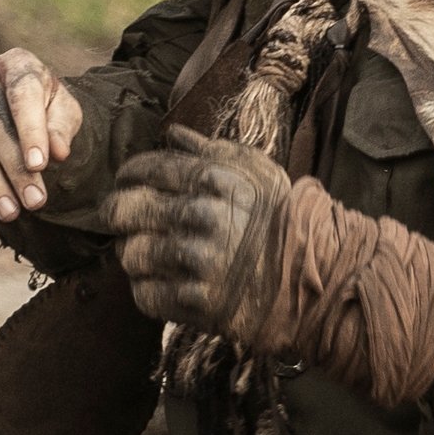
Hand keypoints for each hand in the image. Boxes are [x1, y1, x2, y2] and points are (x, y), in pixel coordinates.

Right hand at [0, 48, 82, 221]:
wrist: (17, 108)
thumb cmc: (45, 109)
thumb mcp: (64, 111)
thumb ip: (62, 127)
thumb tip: (58, 152)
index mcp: (17, 63)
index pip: (22, 94)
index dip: (31, 130)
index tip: (41, 165)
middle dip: (15, 168)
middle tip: (35, 202)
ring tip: (11, 211)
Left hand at [105, 128, 294, 335]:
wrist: (316, 275)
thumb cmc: (284, 218)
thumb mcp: (258, 171)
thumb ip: (213, 150)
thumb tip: (174, 133)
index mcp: (214, 181)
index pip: (148, 169)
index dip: (128, 174)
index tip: (126, 181)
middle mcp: (202, 218)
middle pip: (126, 210)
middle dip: (117, 214)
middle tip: (122, 219)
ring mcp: (199, 262)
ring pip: (132, 254)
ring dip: (133, 254)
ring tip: (147, 253)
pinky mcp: (198, 301)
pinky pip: (146, 295)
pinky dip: (146, 289)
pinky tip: (160, 282)